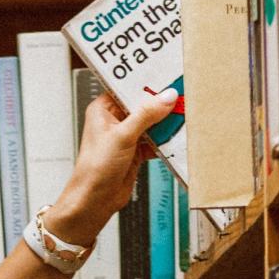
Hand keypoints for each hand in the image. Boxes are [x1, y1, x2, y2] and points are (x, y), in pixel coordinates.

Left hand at [46, 89, 175, 245]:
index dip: (146, 84)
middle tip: (181, 97)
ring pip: (151, 123)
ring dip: (166, 123)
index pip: (128, 88)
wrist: (95, 200)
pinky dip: (166, 141)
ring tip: (183, 115)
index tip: (167, 79)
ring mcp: (126, 136)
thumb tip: (166, 97)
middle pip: (143, 106)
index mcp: (103, 109)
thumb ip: (146, 115)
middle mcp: (114, 120)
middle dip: (161, 104)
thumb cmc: (95, 168)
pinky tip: (177, 137)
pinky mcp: (136, 151)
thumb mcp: (123, 136)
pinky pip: (155, 141)